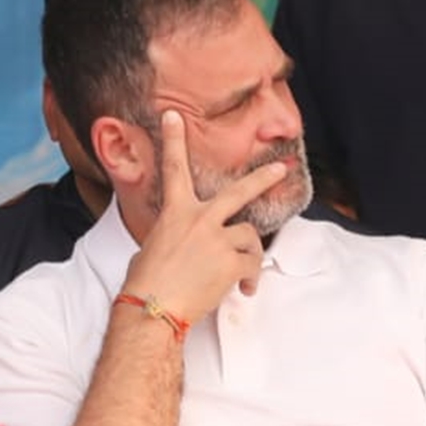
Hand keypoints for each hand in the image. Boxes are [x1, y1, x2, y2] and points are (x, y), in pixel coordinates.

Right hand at [120, 110, 287, 323]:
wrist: (151, 308)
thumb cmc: (146, 284)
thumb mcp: (152, 248)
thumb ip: (174, 236)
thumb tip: (183, 245)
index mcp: (175, 213)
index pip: (174, 169)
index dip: (173, 140)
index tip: (173, 117)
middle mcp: (198, 219)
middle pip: (239, 191)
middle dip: (262, 178)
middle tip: (279, 168)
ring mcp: (217, 238)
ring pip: (249, 235)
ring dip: (249, 254)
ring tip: (241, 274)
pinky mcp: (231, 261)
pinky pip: (252, 264)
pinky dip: (250, 278)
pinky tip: (243, 289)